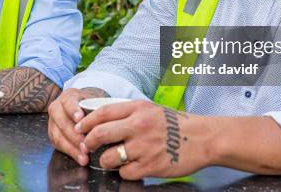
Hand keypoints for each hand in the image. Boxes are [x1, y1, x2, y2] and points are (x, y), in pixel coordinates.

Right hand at [47, 87, 107, 165]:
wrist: (82, 107)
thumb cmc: (91, 105)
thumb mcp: (95, 101)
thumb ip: (98, 109)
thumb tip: (108, 121)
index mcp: (68, 96)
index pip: (68, 102)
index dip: (73, 110)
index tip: (80, 118)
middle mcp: (57, 107)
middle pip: (62, 122)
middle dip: (74, 135)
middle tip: (86, 144)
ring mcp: (52, 121)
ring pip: (58, 136)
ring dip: (72, 148)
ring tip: (84, 156)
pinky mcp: (52, 134)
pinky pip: (58, 145)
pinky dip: (70, 153)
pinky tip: (81, 159)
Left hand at [77, 100, 207, 179]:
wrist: (201, 138)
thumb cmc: (174, 123)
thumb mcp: (150, 108)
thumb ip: (126, 111)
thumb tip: (98, 118)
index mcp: (138, 108)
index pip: (102, 112)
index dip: (86, 121)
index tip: (79, 127)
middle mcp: (139, 126)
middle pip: (100, 134)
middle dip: (87, 142)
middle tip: (86, 146)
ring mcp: (145, 147)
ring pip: (109, 157)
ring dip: (105, 160)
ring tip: (111, 158)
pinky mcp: (151, 166)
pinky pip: (125, 172)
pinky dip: (124, 171)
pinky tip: (130, 166)